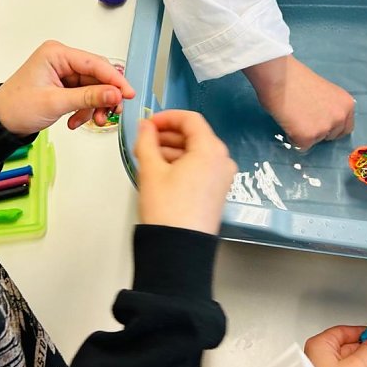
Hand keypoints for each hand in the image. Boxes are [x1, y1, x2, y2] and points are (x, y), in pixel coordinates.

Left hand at [0, 40, 134, 134]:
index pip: (95, 63)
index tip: (128, 94)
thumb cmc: (17, 107)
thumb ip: (88, 97)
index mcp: (56, 54)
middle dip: (105, 96)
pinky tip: (75, 121)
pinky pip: (86, 95)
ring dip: (96, 106)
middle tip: (110, 113)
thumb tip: (115, 93)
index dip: (115, 79)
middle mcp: (62, 59)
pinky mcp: (65, 84)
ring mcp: (64, 72)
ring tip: (93, 121)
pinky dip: (85, 109)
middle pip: (98, 75)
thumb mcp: (55, 102)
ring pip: (94, 87)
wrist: (1, 121)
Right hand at [134, 110, 236, 234]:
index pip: (190, 120)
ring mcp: (222, 178)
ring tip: (148, 157)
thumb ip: (146, 141)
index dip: (167, 117)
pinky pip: (200, 168)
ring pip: (196, 152)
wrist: (179, 249)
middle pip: (194, 135)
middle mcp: (222, 161)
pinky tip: (161, 171)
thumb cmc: (167, 210)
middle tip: (144, 141)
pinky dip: (182, 164)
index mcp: (211, 150)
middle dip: (167, 135)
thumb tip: (145, 126)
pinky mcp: (217, 192)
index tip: (148, 123)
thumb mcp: (151, 170)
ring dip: (172, 150)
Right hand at [244, 55, 354, 149]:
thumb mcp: (325, 92)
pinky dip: (293, 137)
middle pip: (331, 137)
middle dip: (318, 132)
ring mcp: (325, 128)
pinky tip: (288, 121)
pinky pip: (301, 146)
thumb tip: (322, 119)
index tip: (318, 122)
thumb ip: (329, 106)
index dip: (330, 126)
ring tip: (294, 116)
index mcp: (347, 104)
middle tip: (303, 118)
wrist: (279, 76)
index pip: (345, 127)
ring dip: (305, 134)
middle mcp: (340, 117)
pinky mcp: (308, 136)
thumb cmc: (296, 78)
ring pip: (315, 142)